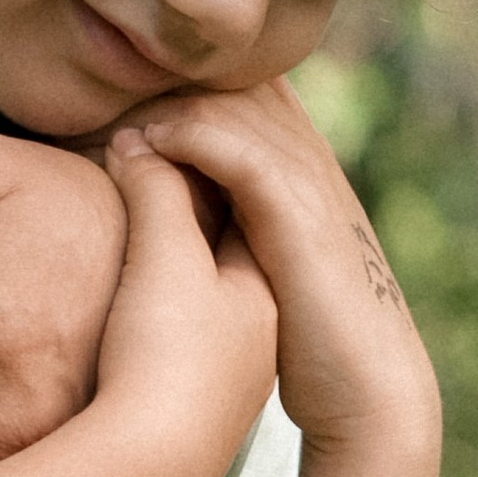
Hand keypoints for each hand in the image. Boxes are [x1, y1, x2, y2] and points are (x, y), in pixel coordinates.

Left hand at [118, 84, 440, 458]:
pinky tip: (150, 145)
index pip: (247, 92)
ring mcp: (309, 187)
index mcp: (304, 171)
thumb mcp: (271, 268)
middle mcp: (310, 165)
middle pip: (237, 86)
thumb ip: (240, 231)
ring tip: (115, 120)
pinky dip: (193, 140)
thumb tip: (188, 218)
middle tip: (107, 97)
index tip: (126, 97)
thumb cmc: (313, 341)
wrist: (369, 393)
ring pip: (235, 111)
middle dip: (173, 85)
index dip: (190, 83)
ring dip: (171, 109)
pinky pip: (242, 155)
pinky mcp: (299, 219)